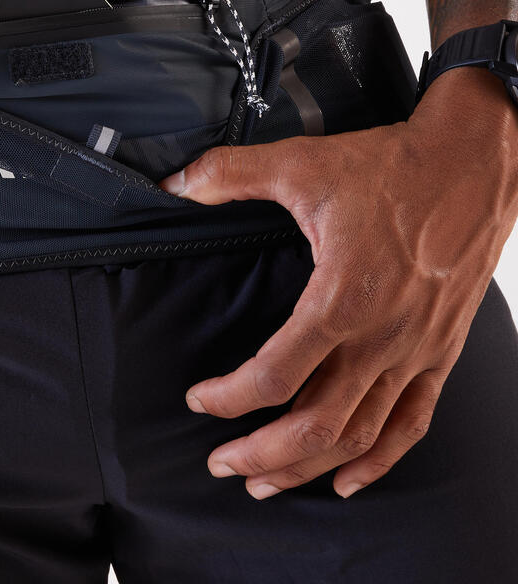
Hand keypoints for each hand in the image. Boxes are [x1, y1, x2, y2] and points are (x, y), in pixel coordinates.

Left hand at [157, 66, 517, 499]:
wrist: (471, 163)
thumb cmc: (389, 166)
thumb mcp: (298, 162)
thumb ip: (229, 174)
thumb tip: (173, 183)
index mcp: (341, 297)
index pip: (275, 375)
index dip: (229, 397)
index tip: (198, 398)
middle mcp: (381, 337)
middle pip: (316, 424)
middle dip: (261, 453)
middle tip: (220, 463)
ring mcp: (415, 350)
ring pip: (360, 435)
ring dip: (309, 466)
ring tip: (265, 482)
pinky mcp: (440, 351)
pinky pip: (412, 424)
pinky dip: (379, 461)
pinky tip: (348, 479)